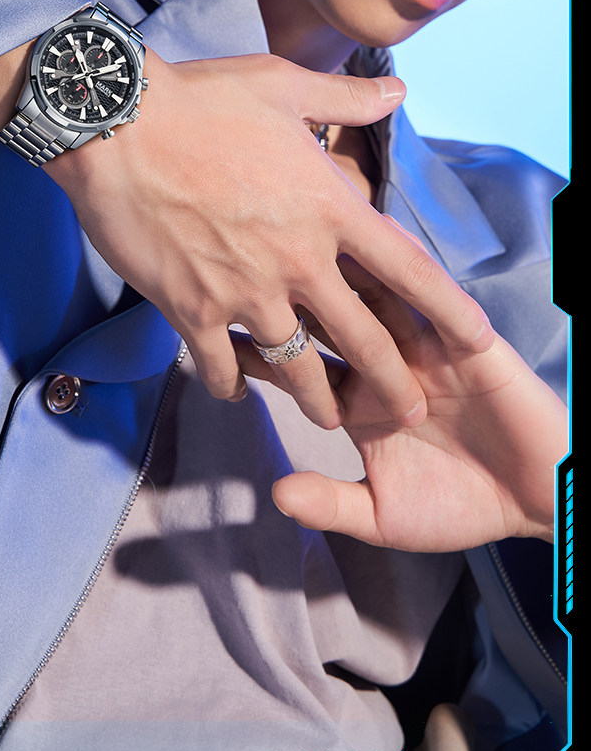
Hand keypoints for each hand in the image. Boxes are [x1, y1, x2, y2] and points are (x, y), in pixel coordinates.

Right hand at [50, 51, 491, 430]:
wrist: (116, 127)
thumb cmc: (201, 100)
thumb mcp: (282, 85)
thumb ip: (345, 99)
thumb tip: (397, 92)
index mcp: (329, 207)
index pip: (409, 270)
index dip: (452, 310)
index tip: (479, 340)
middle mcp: (298, 259)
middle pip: (364, 341)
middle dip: (394, 386)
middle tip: (410, 411)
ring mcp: (246, 292)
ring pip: (298, 371)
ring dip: (317, 401)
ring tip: (328, 418)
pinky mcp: (193, 311)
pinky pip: (222, 368)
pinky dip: (231, 382)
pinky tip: (235, 388)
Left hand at [255, 242, 566, 546]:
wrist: (540, 499)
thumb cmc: (462, 507)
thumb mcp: (385, 516)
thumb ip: (332, 503)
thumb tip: (275, 495)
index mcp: (356, 400)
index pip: (297, 363)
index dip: (258, 346)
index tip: (211, 324)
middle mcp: (383, 361)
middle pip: (327, 314)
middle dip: (292, 288)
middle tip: (251, 254)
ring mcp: (425, 345)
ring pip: (376, 292)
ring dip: (346, 265)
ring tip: (307, 234)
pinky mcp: (466, 339)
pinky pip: (437, 299)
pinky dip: (414, 276)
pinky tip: (385, 252)